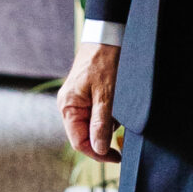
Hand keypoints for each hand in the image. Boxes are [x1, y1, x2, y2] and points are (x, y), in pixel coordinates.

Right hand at [57, 41, 120, 161]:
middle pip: (85, 135)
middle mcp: (68, 105)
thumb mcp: (107, 95)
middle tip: (124, 137)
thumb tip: (98, 150)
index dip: (98, 153)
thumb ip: (101, 124)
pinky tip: (118, 105)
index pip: (79, 142)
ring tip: (121, 112)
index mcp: (68, 107)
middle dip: (104, 138)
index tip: (117, 156)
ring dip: (108, 125)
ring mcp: (76, 100)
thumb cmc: (105, 61)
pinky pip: (96, 113)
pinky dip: (109, 115)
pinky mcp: (86, 95)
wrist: (107, 35)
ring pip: (92, 125)